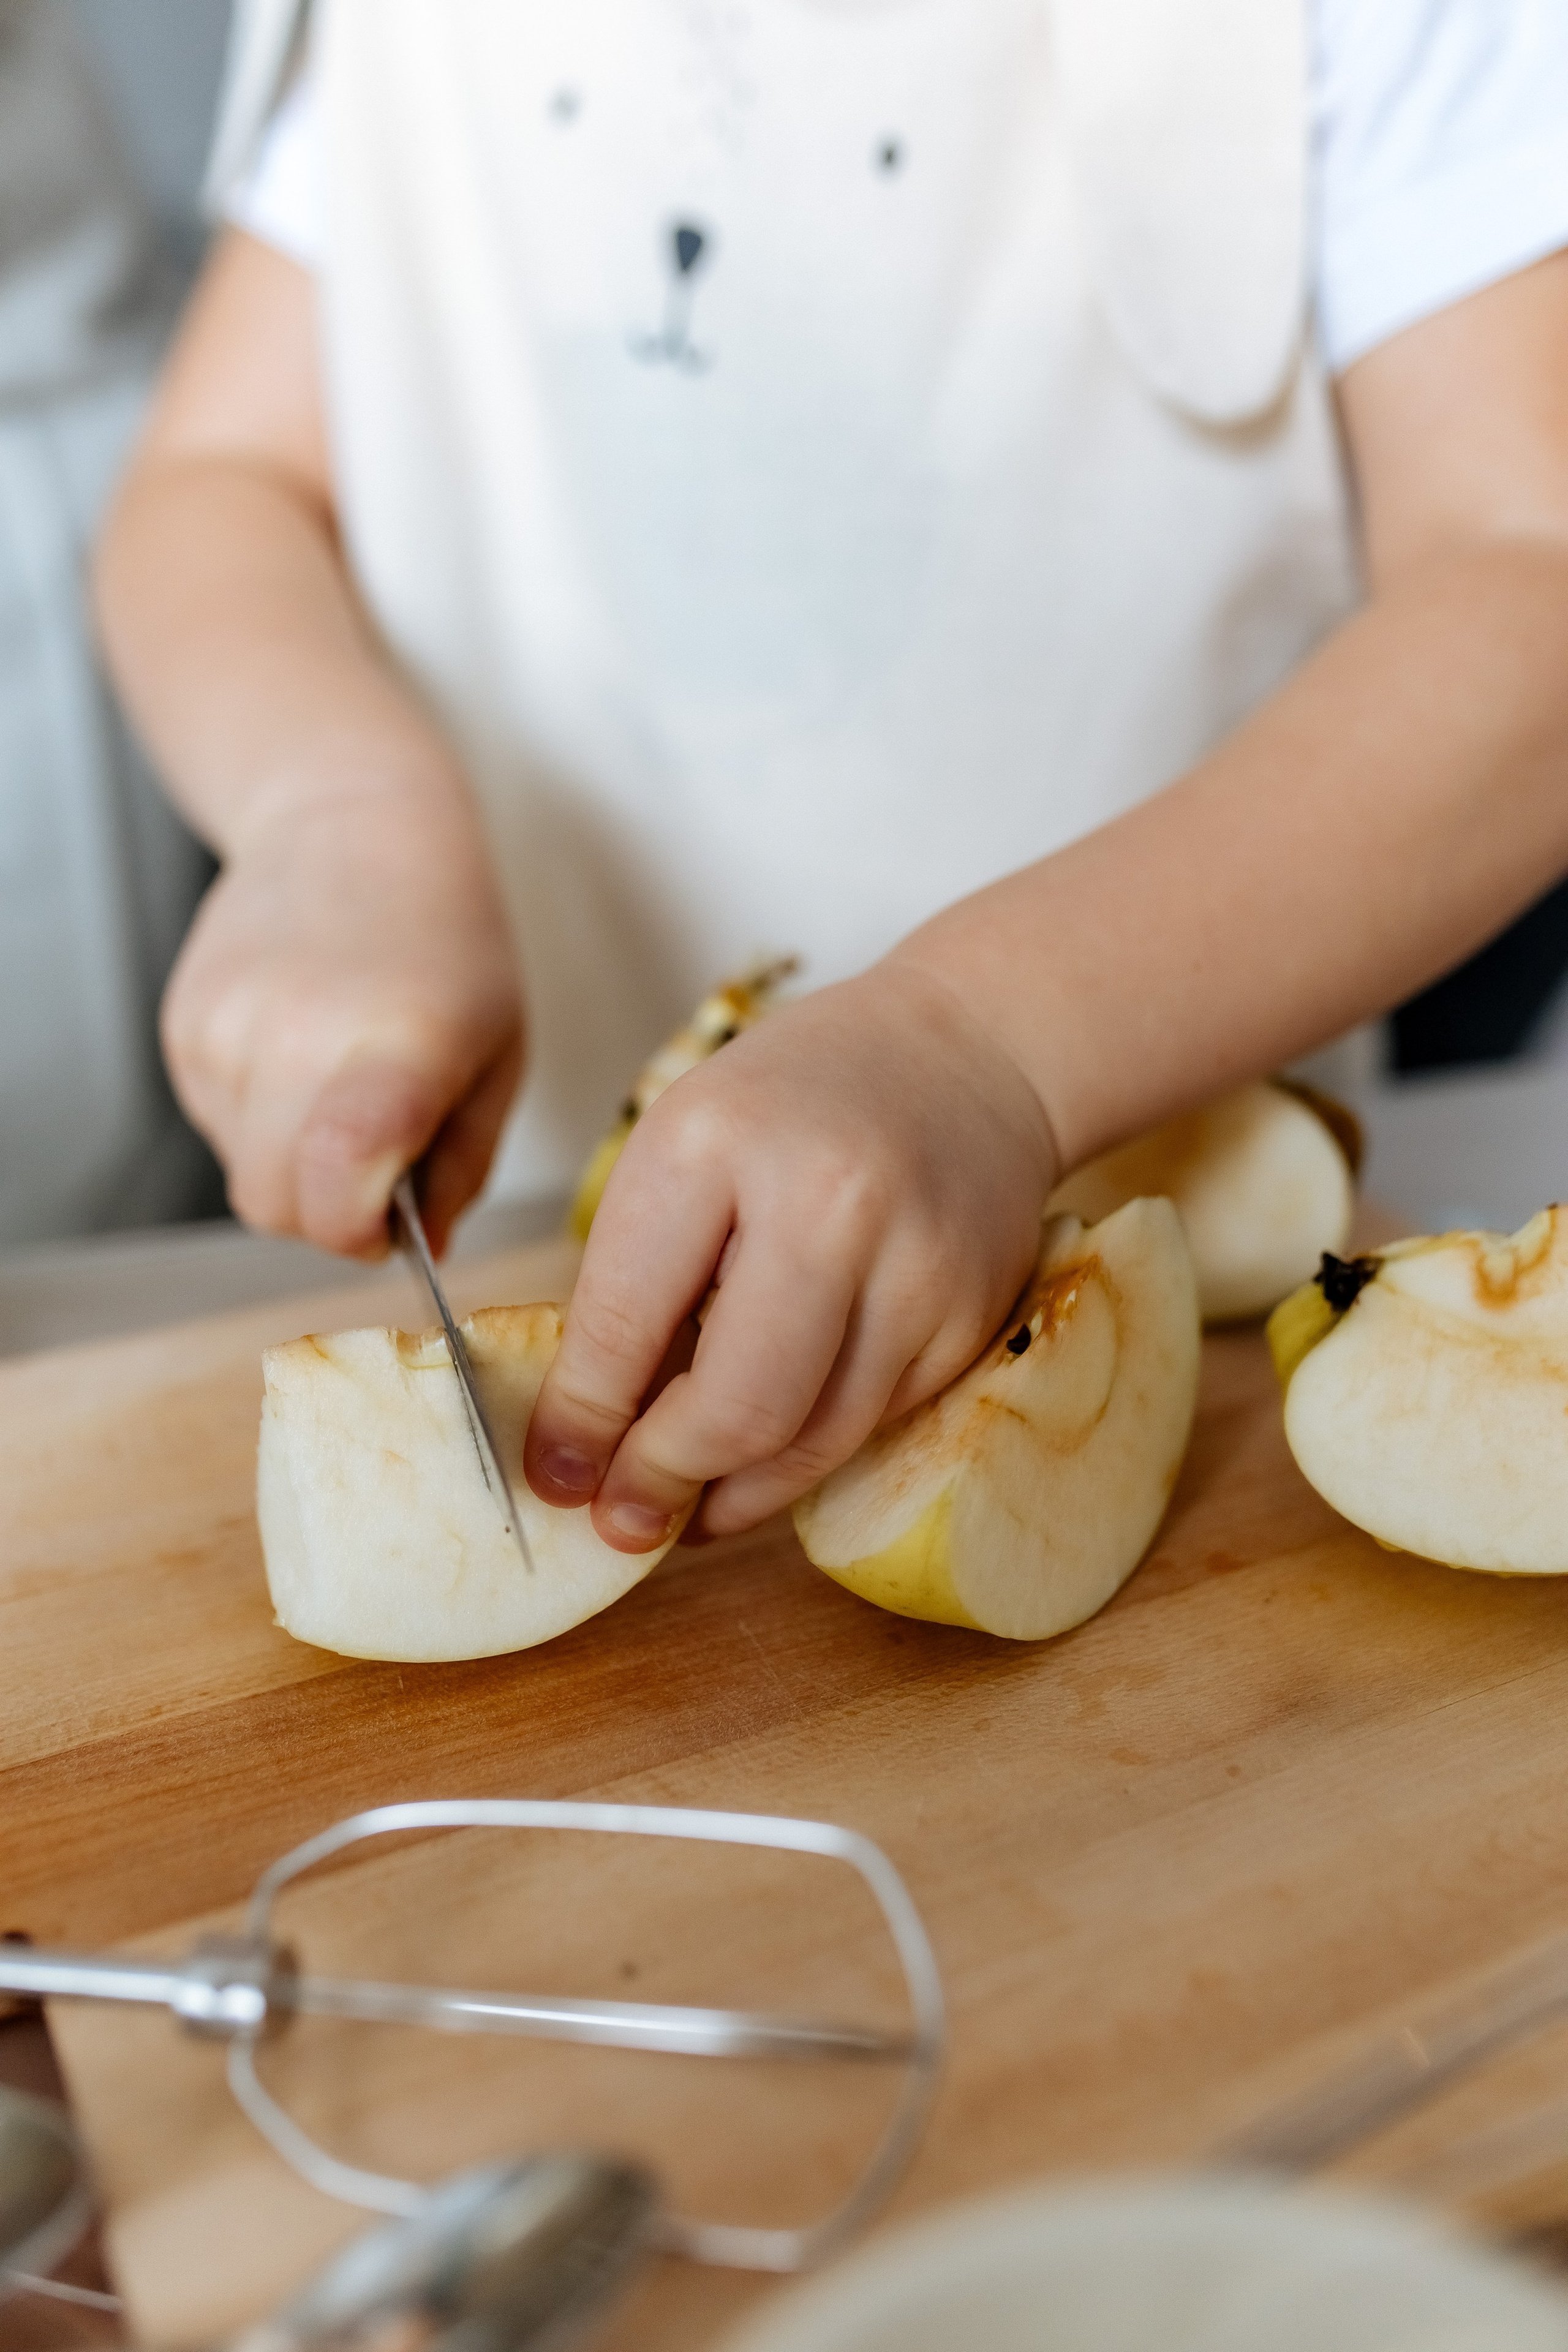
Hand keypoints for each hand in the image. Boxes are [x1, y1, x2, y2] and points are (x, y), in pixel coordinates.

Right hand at [161, 777, 522, 1256]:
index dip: (359, 1234)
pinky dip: (259, 1119)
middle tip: (373, 1164)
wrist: (351, 825)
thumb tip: (424, 1251)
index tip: (390, 1217)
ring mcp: (227, 1031)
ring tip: (339, 1084)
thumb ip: (462, 1168)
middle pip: (277, 1208)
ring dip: (293, 1162)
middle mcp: (295, 1040)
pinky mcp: (184, 1026)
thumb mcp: (498, 1057)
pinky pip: (217, 1125)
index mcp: (394, 1051)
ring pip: (243, 1174)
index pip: (335, 1196)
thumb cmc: (446, 943)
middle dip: (326, 1214)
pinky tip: (299, 1054)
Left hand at [524, 963, 1058, 1546]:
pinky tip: (771, 1452)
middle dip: (664, 1479)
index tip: (557, 1476)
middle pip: (737, 1409)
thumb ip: (634, 1285)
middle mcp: (829, 1203)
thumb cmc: (797, 1103)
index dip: (582, 1421)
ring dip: (736, 1494)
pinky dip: (810, 1455)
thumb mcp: (684, 1150)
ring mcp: (916, 1267)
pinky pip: (874, 1424)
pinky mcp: (972, 1316)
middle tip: (625, 1517)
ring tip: (689, 1507)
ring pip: (813, 1440)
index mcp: (716, 1143)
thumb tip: (587, 1441)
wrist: (967, 1056)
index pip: (626, 1323)